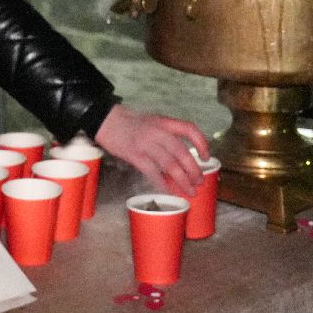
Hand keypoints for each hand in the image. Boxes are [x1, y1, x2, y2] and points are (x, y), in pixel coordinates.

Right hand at [94, 104, 209, 196]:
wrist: (106, 120)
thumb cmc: (129, 123)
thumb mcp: (152, 122)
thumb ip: (166, 135)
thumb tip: (181, 156)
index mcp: (165, 122)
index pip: (190, 129)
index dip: (201, 143)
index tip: (206, 157)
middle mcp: (158, 132)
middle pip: (182, 152)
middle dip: (194, 170)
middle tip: (199, 182)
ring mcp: (147, 144)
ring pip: (170, 165)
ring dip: (182, 180)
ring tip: (189, 190)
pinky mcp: (135, 155)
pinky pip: (153, 172)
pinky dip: (162, 184)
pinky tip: (168, 191)